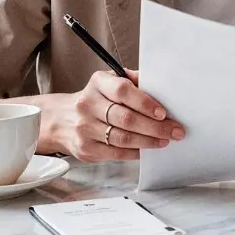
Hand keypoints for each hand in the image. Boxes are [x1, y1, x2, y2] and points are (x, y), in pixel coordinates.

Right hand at [37, 69, 184, 161]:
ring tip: (165, 140)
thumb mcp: (108, 82)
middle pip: (126, 118)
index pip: (123, 91)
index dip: (145, 103)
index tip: (163, 112)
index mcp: (97, 83)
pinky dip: (135, 152)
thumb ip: (133, 81)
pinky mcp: (85, 148)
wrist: (60, 119)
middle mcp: (87, 104)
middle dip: (155, 127)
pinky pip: (116, 153)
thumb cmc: (95, 99)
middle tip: (175, 130)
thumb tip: (161, 86)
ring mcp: (84, 128)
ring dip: (148, 141)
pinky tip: (147, 150)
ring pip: (123, 138)